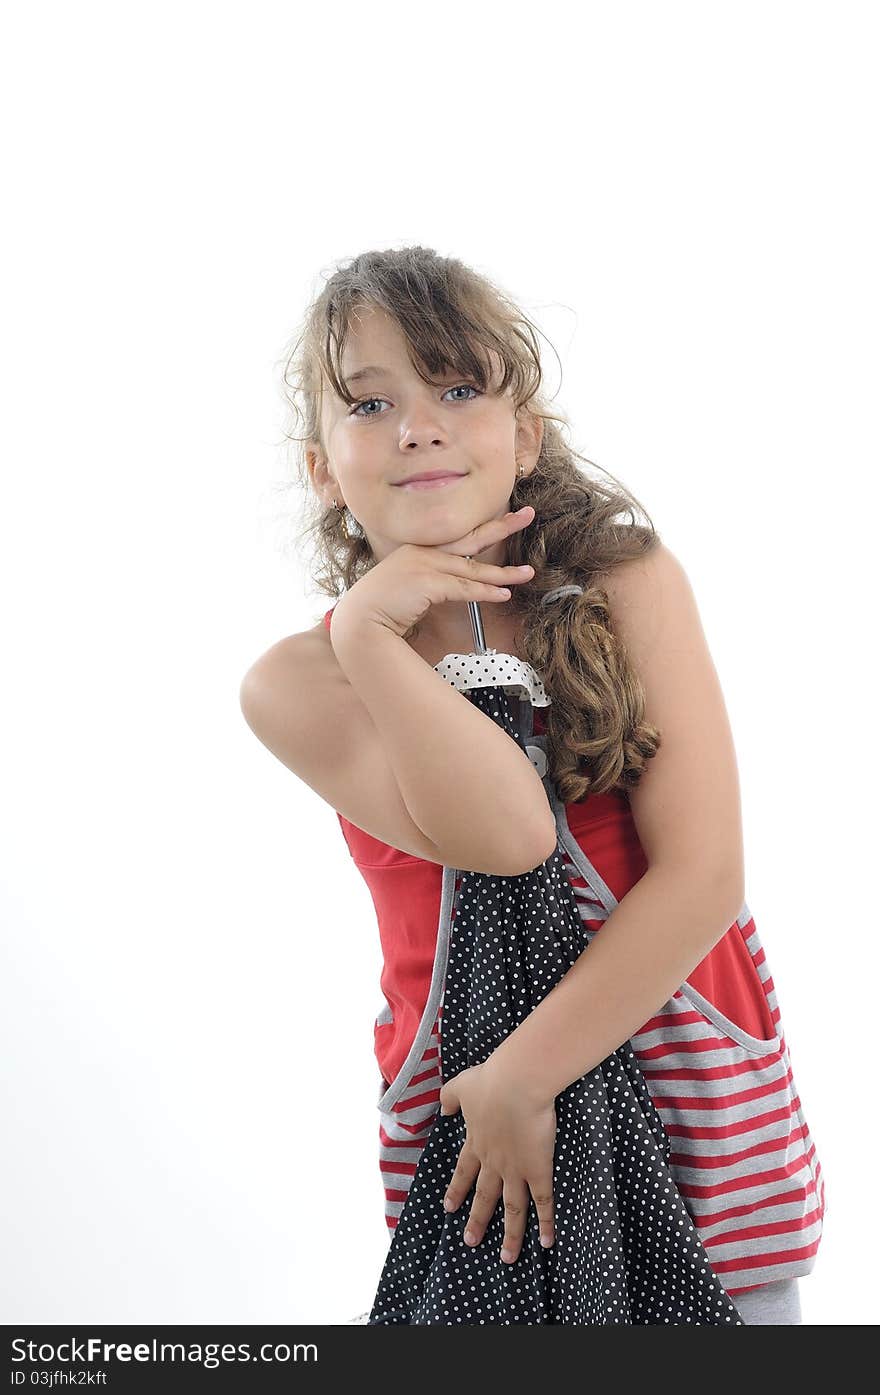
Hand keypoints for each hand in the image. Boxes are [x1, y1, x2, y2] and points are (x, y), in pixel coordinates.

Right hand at [328, 505, 535, 644]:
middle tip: (528, 515)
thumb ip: (430, 582)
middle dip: (503, 526)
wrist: (360, 620)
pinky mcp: (428, 583)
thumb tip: (454, 587)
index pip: (459, 538)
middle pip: (472, 538)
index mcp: (419, 550)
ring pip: (474, 569)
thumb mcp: (407, 587)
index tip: (507, 518)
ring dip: (504, 573)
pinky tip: (504, 595)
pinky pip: (465, 588)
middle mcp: (424, 552)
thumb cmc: (380, 608)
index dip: (485, 529)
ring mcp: (425, 566)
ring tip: (527, 573)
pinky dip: (486, 592)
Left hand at [439, 1057, 555, 1263]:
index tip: (449, 1208)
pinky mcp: (538, 1169)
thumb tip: (444, 1107)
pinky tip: (547, 1242)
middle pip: (485, 1197)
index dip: (456, 1190)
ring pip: (512, 1209)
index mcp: (477, 1142)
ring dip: (510, 1235)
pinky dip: (545, 1223)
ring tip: (507, 1258)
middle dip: (477, 1220)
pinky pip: (543, 1202)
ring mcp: (516, 1169)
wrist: (516, 1084)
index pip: (463, 1172)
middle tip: (470, 1241)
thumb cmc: (491, 1080)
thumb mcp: (462, 1085)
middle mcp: (494, 1162)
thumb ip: (450, 1097)